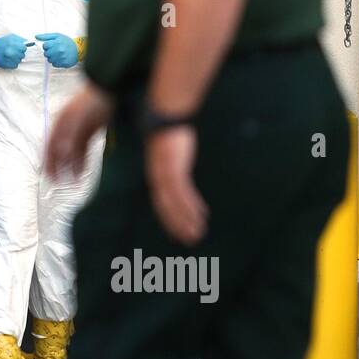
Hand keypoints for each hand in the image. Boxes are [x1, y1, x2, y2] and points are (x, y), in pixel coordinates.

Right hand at [0, 33, 32, 69]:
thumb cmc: (1, 42)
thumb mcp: (11, 37)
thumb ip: (20, 39)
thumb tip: (29, 43)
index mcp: (12, 44)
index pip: (24, 48)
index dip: (22, 48)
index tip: (19, 48)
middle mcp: (11, 52)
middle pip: (22, 55)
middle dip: (19, 53)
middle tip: (14, 51)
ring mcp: (9, 60)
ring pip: (19, 60)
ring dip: (16, 58)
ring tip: (10, 55)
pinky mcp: (7, 65)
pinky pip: (15, 65)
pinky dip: (13, 63)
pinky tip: (9, 59)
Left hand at [35, 32, 78, 68]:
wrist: (79, 49)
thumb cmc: (67, 42)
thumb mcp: (57, 36)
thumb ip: (46, 36)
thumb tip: (36, 36)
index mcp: (56, 43)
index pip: (44, 46)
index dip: (47, 45)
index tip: (51, 45)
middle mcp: (59, 50)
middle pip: (46, 54)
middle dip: (49, 52)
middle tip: (55, 50)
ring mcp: (61, 58)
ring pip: (49, 60)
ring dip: (52, 57)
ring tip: (58, 54)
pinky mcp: (63, 64)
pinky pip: (54, 64)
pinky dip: (56, 62)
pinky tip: (60, 58)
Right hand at [46, 84, 112, 179]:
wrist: (110, 89)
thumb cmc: (93, 101)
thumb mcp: (79, 119)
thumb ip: (69, 136)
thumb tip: (61, 154)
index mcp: (60, 121)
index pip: (49, 145)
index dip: (48, 161)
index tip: (48, 175)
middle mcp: (67, 126)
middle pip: (59, 150)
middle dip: (58, 166)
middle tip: (57, 181)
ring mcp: (78, 129)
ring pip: (71, 151)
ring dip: (71, 166)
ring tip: (74, 180)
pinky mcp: (89, 131)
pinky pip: (83, 149)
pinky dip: (81, 160)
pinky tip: (83, 170)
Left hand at [144, 126, 207, 245]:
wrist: (167, 117)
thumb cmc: (168, 134)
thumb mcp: (168, 154)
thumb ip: (172, 167)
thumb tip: (177, 175)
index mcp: (156, 176)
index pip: (161, 204)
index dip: (169, 220)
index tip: (177, 234)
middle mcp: (158, 178)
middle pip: (167, 208)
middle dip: (178, 226)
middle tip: (189, 241)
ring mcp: (165, 174)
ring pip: (175, 204)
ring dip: (187, 220)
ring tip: (198, 233)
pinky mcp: (174, 168)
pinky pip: (183, 192)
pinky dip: (191, 205)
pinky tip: (202, 215)